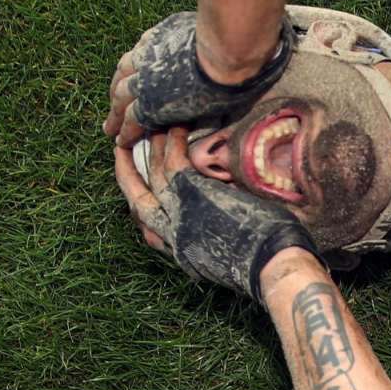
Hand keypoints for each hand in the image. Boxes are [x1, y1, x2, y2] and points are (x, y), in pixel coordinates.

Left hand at [104, 12, 293, 147]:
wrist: (230, 48)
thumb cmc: (235, 34)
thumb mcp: (220, 28)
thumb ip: (224, 35)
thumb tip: (251, 34)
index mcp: (164, 35)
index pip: (144, 52)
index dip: (139, 66)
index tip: (136, 75)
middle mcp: (150, 54)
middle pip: (126, 73)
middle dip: (119, 89)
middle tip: (115, 103)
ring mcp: (147, 79)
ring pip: (121, 98)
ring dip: (115, 113)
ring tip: (111, 128)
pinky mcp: (151, 103)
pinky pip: (131, 120)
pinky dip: (124, 131)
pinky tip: (121, 142)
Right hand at [114, 126, 320, 300]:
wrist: (270, 264)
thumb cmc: (263, 260)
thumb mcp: (228, 253)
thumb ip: (215, 235)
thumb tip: (221, 218)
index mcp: (180, 249)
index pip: (148, 225)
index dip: (139, 200)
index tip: (136, 184)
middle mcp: (171, 235)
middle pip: (137, 200)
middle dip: (126, 173)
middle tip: (119, 148)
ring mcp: (178, 215)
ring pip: (153, 176)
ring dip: (151, 149)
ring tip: (150, 125)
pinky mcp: (192, 196)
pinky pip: (173, 163)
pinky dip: (172, 144)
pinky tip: (175, 126)